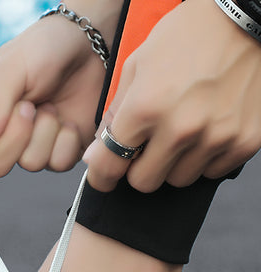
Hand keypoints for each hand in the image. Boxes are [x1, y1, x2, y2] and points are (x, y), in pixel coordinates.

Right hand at [0, 0, 121, 198]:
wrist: (89, 45)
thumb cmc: (42, 49)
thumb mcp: (10, 70)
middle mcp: (0, 134)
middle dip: (15, 138)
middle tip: (29, 107)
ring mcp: (30, 146)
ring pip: (31, 164)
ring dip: (45, 132)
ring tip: (49, 105)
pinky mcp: (58, 151)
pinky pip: (58, 163)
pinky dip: (65, 140)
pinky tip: (66, 119)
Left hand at [83, 0, 260, 192]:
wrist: (248, 15)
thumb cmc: (189, 35)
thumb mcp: (138, 66)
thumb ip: (115, 114)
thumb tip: (97, 154)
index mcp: (146, 108)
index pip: (111, 165)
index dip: (101, 175)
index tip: (102, 177)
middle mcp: (180, 128)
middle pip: (144, 183)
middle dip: (139, 168)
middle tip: (146, 148)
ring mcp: (216, 138)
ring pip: (178, 180)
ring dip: (174, 163)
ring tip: (181, 131)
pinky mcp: (245, 142)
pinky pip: (212, 172)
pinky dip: (205, 159)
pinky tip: (206, 131)